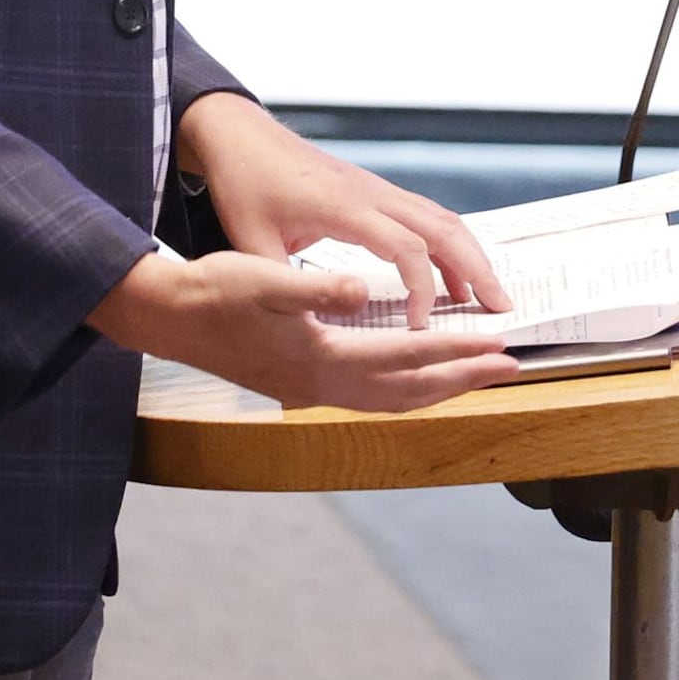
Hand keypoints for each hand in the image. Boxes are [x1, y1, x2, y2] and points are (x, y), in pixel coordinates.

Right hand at [88, 249, 517, 410]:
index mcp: (321, 358)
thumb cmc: (214, 293)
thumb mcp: (262, 279)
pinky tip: (412, 374)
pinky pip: (373, 395)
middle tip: (509, 365)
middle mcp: (324, 385)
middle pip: (410, 391)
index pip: (406, 358)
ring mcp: (314, 390)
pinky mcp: (305, 384)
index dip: (455, 351)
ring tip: (473, 375)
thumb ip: (313, 288)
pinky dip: (406, 388)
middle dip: (463, 378)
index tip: (497, 344)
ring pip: (393, 400)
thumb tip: (360, 290)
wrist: (169, 317)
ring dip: (438, 388)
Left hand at [176, 93, 511, 329]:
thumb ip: (280, 285)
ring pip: (439, 218)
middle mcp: (370, 193)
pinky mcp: (373, 189)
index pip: (406, 248)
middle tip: (502, 310)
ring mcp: (375, 188)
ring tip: (489, 297)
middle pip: (441, 227)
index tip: (421, 329)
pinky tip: (450, 275)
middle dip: (476, 269)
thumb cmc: (244, 185)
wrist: (242, 136)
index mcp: (343, 207)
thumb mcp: (250, 241)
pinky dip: (448, 243)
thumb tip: (306, 329)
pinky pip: (424, 215)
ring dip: (469, 255)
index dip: (422, 290)